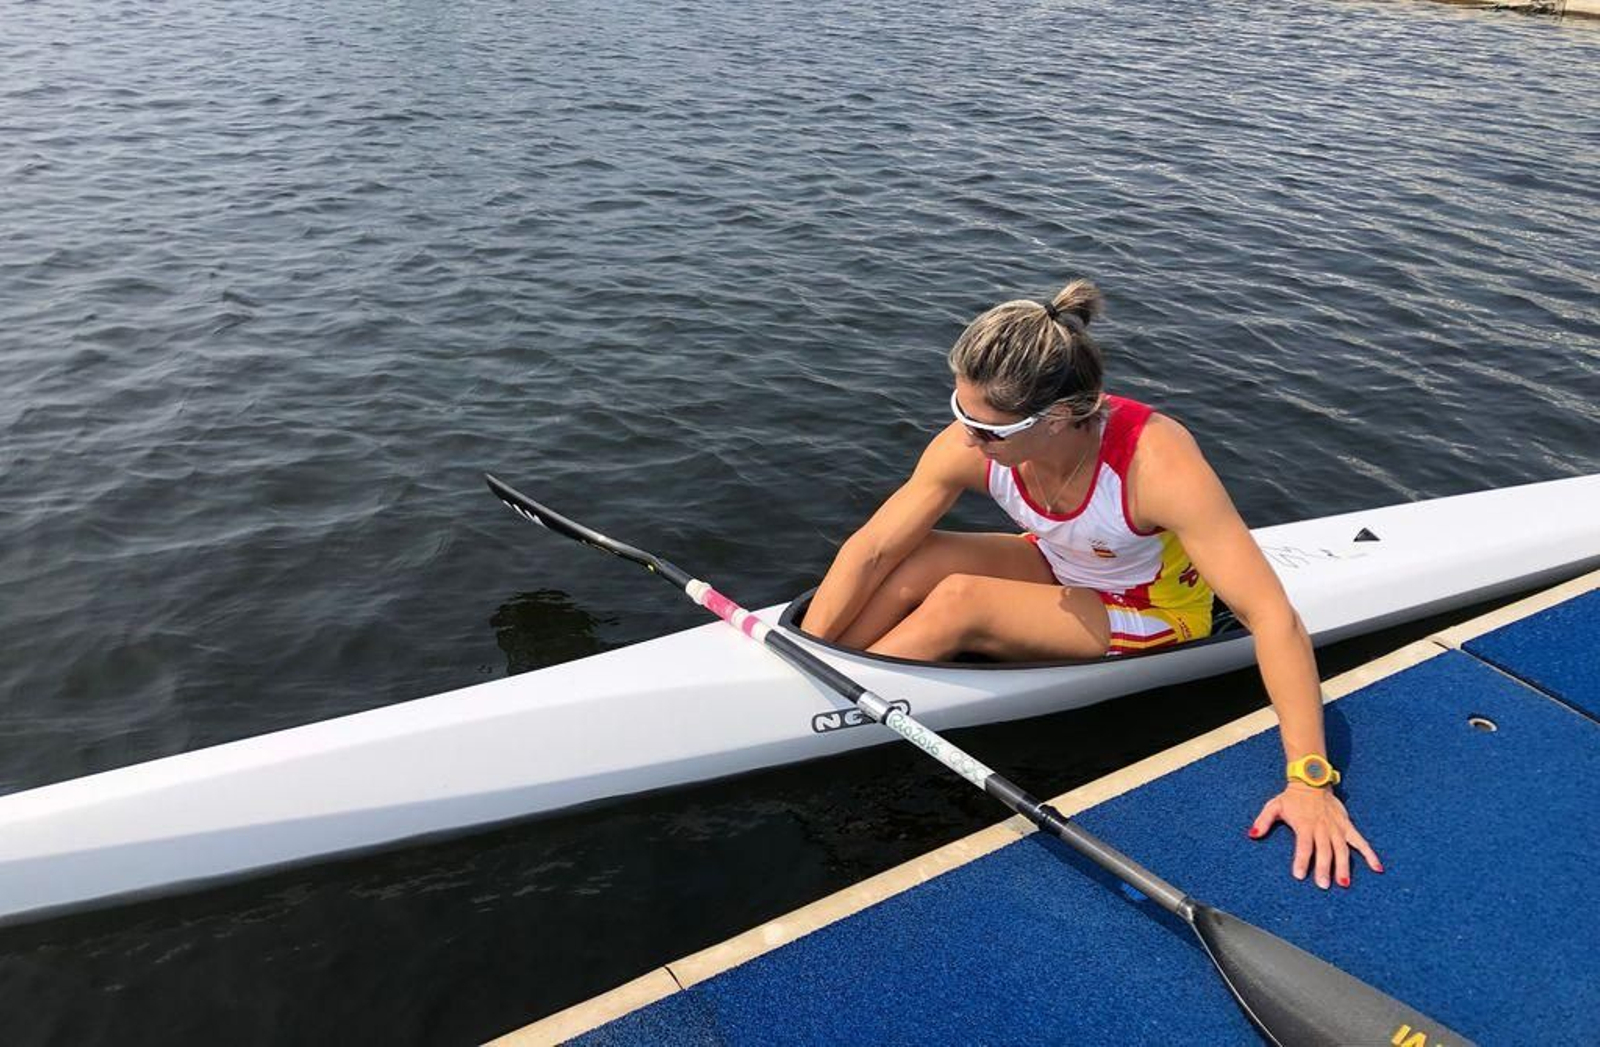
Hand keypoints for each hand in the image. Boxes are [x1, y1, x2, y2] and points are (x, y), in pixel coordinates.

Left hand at [1248, 784, 1382, 888]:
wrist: (1312, 781)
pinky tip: (1377, 868)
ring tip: (1344, 883)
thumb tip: (1252, 835)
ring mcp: (1337, 828)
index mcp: (1304, 824)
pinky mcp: (1347, 826)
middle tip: (1323, 885)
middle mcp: (1322, 828)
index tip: (1299, 875)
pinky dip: (1370, 854)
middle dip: (1323, 868)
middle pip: (1324, 850)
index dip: (1301, 860)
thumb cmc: (1291, 798)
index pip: (1303, 845)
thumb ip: (1263, 821)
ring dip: (1344, 866)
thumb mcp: (1274, 806)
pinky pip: (1360, 841)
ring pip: (1342, 849)